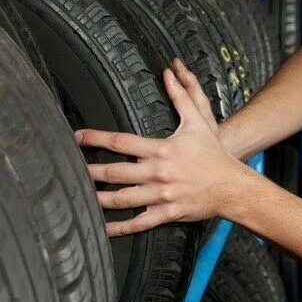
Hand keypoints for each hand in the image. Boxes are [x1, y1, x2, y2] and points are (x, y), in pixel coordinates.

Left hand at [77, 57, 247, 236]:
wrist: (232, 185)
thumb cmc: (213, 153)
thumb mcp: (198, 122)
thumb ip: (181, 97)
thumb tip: (169, 73)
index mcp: (161, 150)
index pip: (121, 142)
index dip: (96, 139)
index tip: (78, 137)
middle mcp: (158, 173)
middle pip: (115, 172)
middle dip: (90, 171)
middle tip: (69, 169)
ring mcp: (161, 195)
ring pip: (122, 199)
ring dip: (99, 198)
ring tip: (80, 196)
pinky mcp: (166, 213)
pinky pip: (138, 223)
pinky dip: (119, 227)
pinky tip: (104, 228)